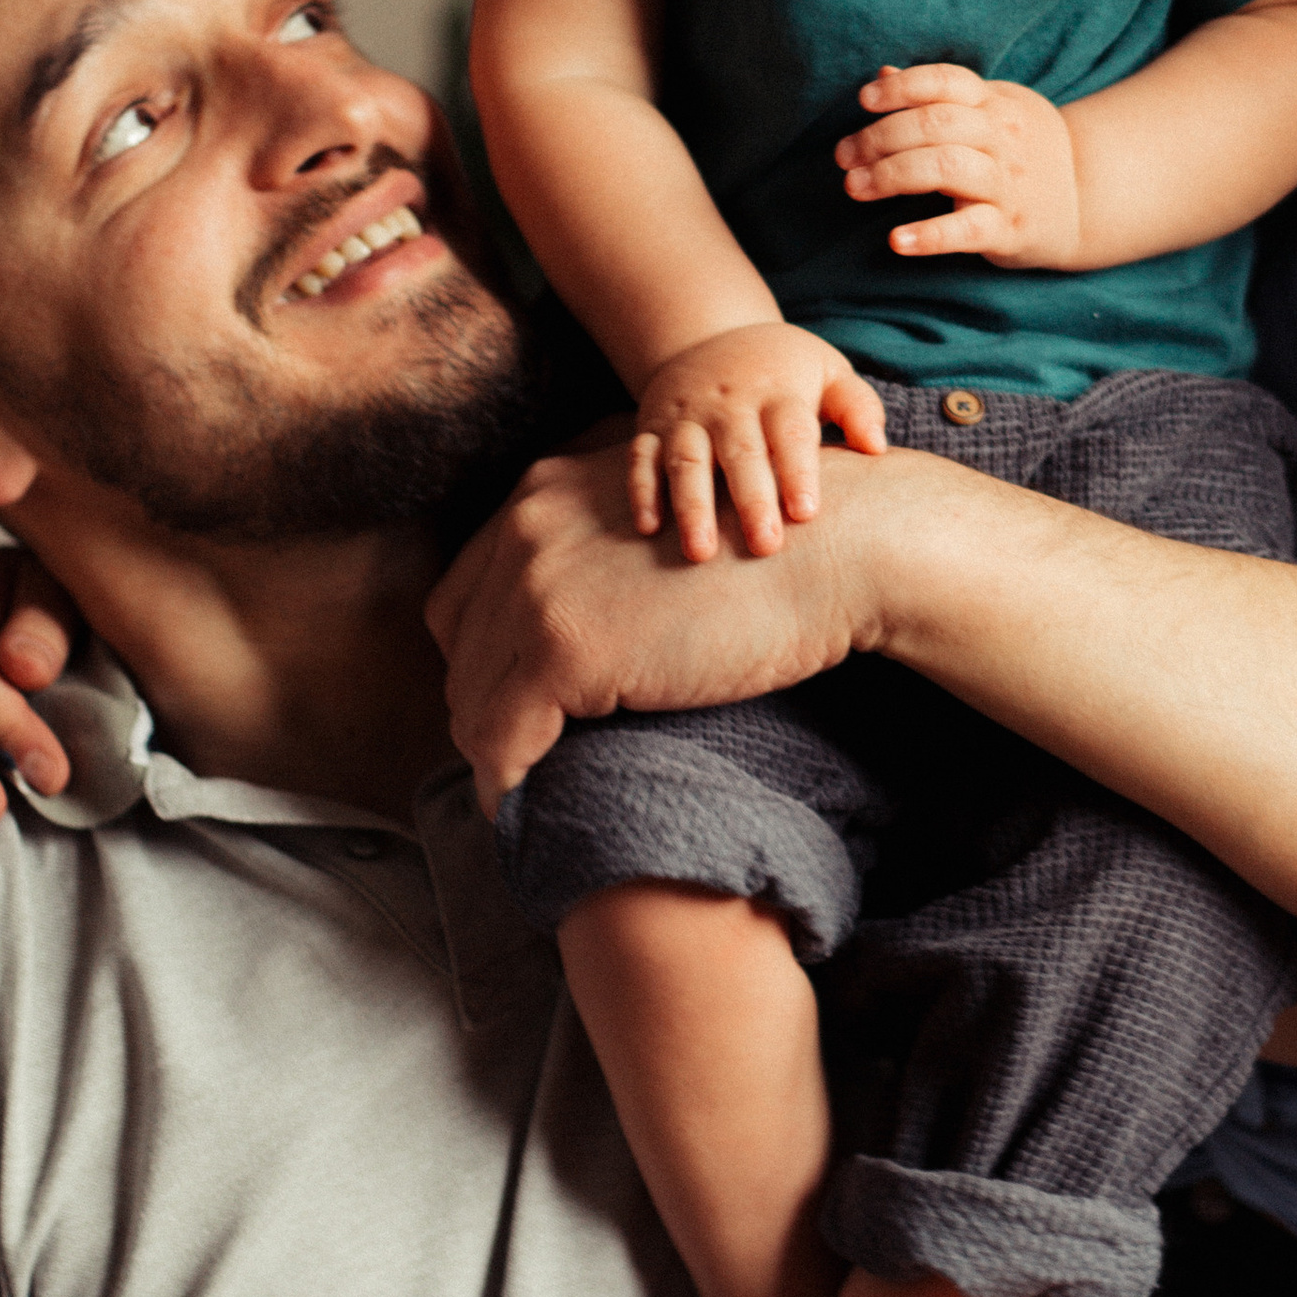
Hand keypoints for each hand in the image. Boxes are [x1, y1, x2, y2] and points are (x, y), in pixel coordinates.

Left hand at [426, 442, 886, 814]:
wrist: (835, 546)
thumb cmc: (770, 541)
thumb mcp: (660, 516)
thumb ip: (600, 548)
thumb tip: (580, 617)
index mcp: (545, 491)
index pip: (463, 593)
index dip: (478, 657)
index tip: (507, 701)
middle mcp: (527, 528)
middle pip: (461, 646)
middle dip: (481, 706)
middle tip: (515, 755)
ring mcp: (541, 587)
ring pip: (473, 699)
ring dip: (491, 751)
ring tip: (520, 787)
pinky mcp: (568, 650)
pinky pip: (502, 741)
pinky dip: (506, 783)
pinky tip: (525, 806)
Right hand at [631, 322, 888, 559]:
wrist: (710, 334)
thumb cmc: (784, 369)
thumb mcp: (827, 370)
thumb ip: (856, 406)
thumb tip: (877, 448)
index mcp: (778, 390)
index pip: (790, 433)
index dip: (797, 471)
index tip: (807, 514)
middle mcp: (729, 404)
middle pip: (740, 452)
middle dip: (751, 500)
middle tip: (765, 547)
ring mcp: (686, 416)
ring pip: (687, 460)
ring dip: (691, 506)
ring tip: (701, 553)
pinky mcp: (652, 428)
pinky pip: (641, 458)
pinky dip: (641, 491)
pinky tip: (647, 529)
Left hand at [836, 64, 1081, 267]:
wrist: (1089, 197)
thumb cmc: (1024, 149)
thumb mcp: (993, 110)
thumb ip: (940, 96)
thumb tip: (882, 75)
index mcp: (994, 104)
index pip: (946, 82)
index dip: (903, 88)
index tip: (865, 100)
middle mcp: (1002, 138)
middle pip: (935, 125)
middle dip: (880, 137)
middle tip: (844, 157)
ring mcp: (1007, 183)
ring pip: (946, 168)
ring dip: (892, 176)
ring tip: (855, 187)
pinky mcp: (1010, 228)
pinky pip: (967, 230)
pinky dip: (930, 235)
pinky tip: (897, 240)